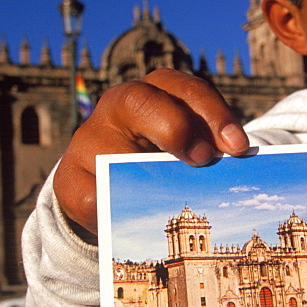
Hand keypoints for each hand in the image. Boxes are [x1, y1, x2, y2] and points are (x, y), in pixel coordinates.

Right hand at [53, 69, 249, 233]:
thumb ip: (202, 149)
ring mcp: (89, 140)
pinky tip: (129, 217)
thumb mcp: (180, 149)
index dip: (212, 113)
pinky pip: (92, 195)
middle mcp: (118, 107)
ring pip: (111, 149)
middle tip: (204, 158)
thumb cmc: (156, 161)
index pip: (184, 89)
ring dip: (141, 172)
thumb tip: (235, 168)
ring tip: (167, 192)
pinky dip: (112, 208)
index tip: (237, 145)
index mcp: (155, 92)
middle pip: (141, 101)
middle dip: (175, 127)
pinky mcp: (69, 179)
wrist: (103, 187)